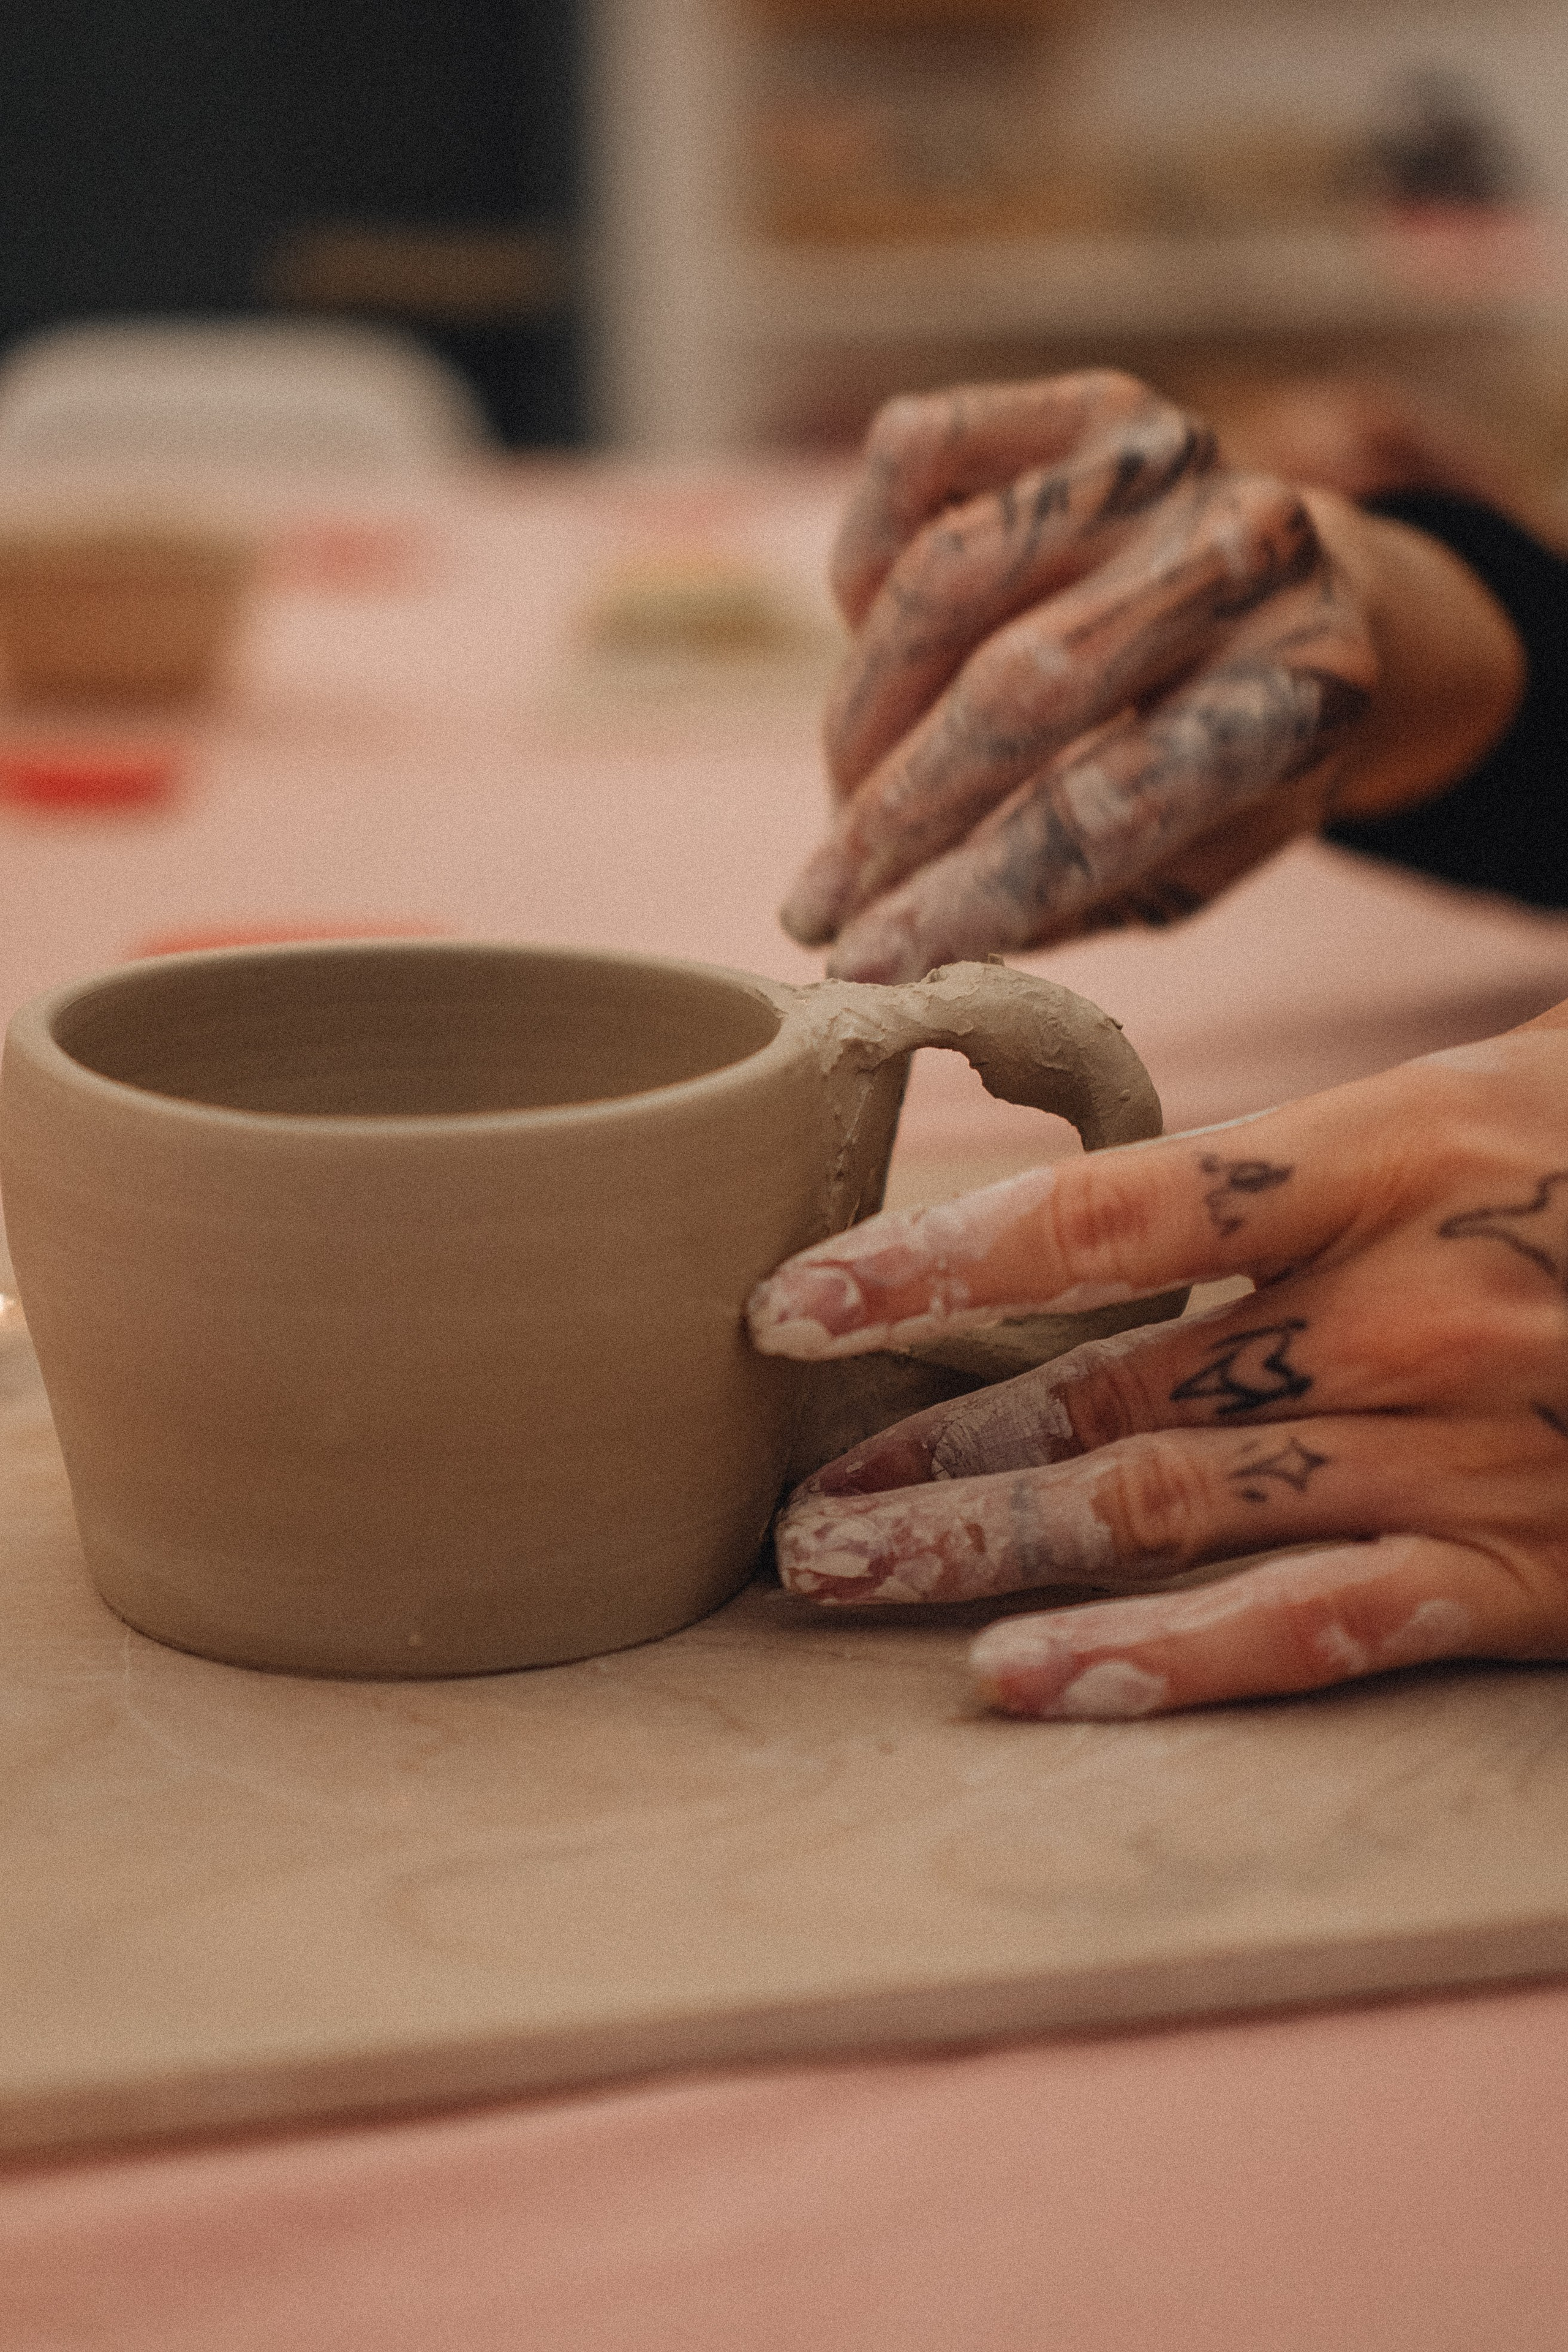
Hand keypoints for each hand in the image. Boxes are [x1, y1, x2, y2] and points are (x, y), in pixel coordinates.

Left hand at [746, 1002, 1567, 1717]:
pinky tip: (1036, 1689)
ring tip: (845, 1582)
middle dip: (938, 1451)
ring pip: (1182, 1509)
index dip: (937, 1261)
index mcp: (1407, 1149)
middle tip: (792, 1500)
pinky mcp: (1531, 1570)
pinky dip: (1176, 1667)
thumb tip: (1129, 1189)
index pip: (1115, 1211)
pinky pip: (1326, 1627)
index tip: (796, 1305)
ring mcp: (1473, 1448)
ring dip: (997, 1555)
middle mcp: (1416, 1307)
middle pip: (1117, 1386)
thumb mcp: (1511, 1079)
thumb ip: (1331, 1144)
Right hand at [780, 372, 1521, 981]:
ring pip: (949, 572)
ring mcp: (1173, 461)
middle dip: (894, 812)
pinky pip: (920, 456)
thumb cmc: (1226, 766)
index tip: (864, 961)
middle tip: (816, 901)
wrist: (1312, 602)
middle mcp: (1253, 554)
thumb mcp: (1191, 867)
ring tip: (844, 796)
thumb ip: (1070, 901)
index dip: (968, 890)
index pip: (1107, 805)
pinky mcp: (1096, 403)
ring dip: (862, 709)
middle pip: (1021, 685)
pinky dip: (864, 559)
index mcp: (1302, 693)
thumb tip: (905, 939)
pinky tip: (863, 639)